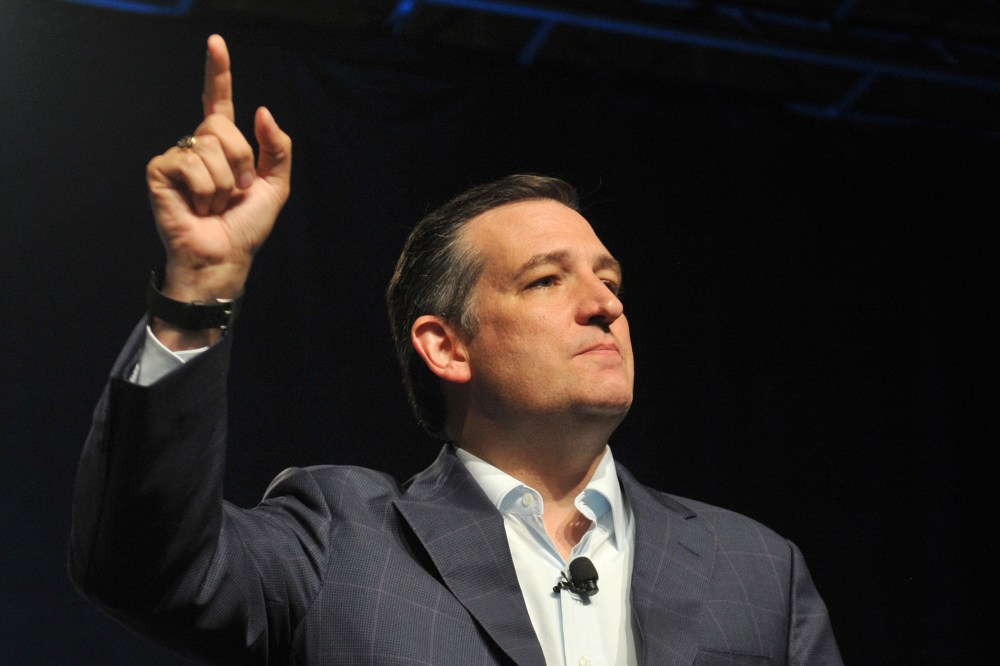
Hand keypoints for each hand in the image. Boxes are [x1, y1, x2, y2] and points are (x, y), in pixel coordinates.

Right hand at [146, 34, 291, 305]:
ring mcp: (177, 157)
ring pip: (210, 146)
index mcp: (225, 147)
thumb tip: (261, 110)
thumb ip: (277, 148)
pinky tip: (198, 207)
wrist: (224, 257)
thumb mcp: (276, 186)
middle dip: (240, 161)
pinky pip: (191, 162)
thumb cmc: (245, 227)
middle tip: (235, 192)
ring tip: (215, 204)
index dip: (219, 72)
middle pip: (222, 125)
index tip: (217, 42)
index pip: (220, 102)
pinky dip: (205, 189)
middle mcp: (198, 146)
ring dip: (224, 182)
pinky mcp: (160, 171)